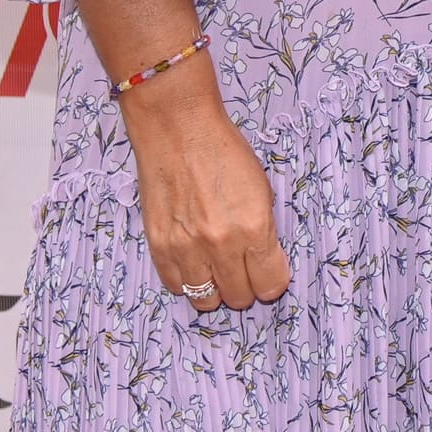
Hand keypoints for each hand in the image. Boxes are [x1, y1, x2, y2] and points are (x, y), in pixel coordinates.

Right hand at [120, 59, 292, 315]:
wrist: (178, 131)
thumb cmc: (224, 152)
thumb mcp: (261, 190)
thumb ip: (263, 231)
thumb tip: (264, 262)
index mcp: (255, 228)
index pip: (271, 284)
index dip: (272, 282)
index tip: (268, 273)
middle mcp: (222, 245)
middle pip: (240, 297)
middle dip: (245, 287)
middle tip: (242, 268)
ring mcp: (187, 249)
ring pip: (206, 300)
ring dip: (215, 289)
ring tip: (216, 268)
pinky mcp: (159, 247)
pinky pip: (176, 286)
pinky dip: (187, 279)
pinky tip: (193, 260)